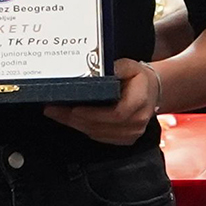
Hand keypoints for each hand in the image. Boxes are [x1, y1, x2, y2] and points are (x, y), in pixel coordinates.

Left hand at [44, 58, 159, 145]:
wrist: (151, 90)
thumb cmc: (139, 77)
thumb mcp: (130, 66)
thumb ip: (116, 68)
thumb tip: (98, 69)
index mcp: (140, 102)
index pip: (116, 114)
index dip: (93, 114)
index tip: (74, 108)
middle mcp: (137, 121)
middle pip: (101, 126)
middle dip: (74, 119)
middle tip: (53, 109)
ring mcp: (131, 133)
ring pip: (97, 134)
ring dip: (75, 125)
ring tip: (56, 113)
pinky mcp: (124, 139)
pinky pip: (99, 137)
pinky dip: (83, 128)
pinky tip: (69, 120)